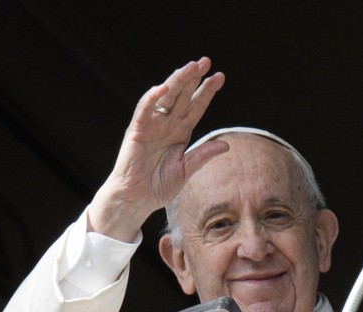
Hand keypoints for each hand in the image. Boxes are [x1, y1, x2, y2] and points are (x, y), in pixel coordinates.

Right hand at [87, 57, 226, 241]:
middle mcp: (167, 125)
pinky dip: (152, 98)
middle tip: (206, 61)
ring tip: (191, 66)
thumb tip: (226, 144)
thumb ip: (203, 155)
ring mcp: (152, 126)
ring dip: (178, 80)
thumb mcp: (186, 170)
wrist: (136, 199)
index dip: (207, 92)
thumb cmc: (158, 187)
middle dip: (194, 79)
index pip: (196, 107)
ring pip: (166, 97)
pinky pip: (144, 110)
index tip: (220, 76)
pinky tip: (164, 87)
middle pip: (183, 96)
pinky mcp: (137, 130)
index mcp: (180, 133)